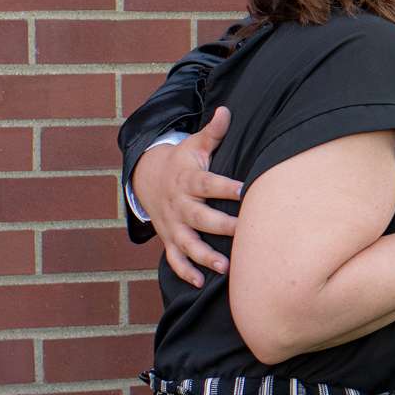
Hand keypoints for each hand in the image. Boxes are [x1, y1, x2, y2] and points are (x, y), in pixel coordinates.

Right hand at [133, 107, 243, 288]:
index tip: (247, 190)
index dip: (225, 186)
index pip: (208, 183)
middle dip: (221, 226)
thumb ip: (213, 133)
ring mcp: (173, 224)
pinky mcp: (169, 238)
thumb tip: (226, 110)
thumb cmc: (182, 162)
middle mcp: (180, 205)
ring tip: (225, 268)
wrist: (147, 180)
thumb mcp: (194, 145)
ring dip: (204, 256)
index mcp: (188, 180)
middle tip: (244, 232)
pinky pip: (174, 258)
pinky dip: (184, 271)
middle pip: (200, 217)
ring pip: (187, 243)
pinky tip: (199, 283)